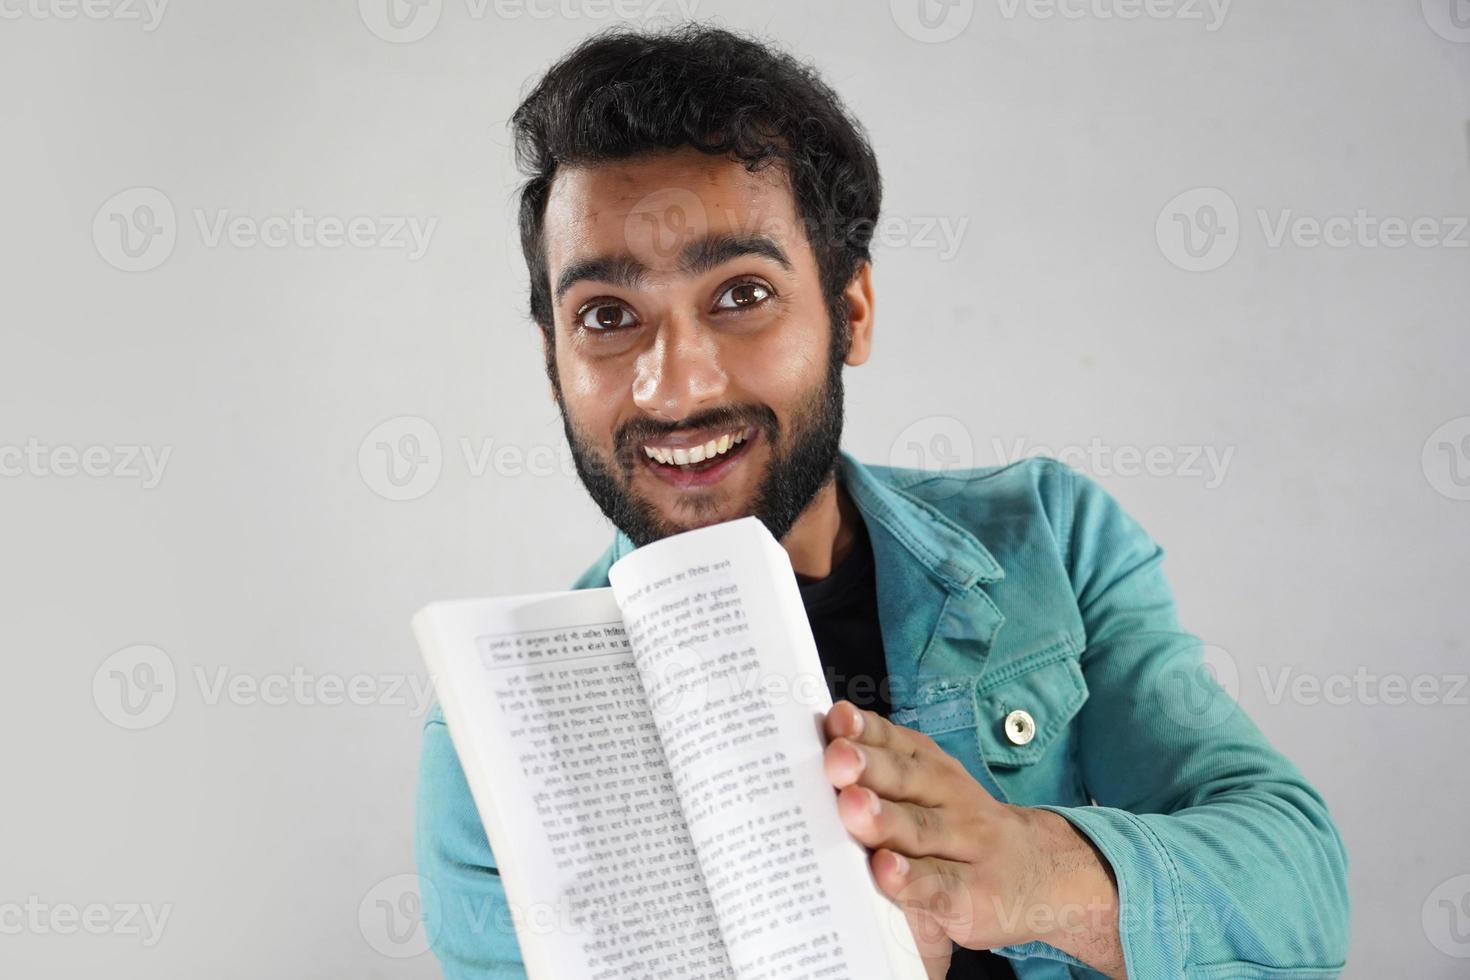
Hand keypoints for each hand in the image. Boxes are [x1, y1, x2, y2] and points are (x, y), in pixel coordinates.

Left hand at [821, 700, 1126, 978]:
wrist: (1043, 874)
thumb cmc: (962, 830)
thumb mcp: (932, 792)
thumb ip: (885, 773)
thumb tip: (822, 746)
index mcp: (932, 770)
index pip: (896, 744)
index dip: (864, 730)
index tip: (836, 718)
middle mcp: (949, 800)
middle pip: (904, 780)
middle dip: (867, 767)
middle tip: (836, 759)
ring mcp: (964, 847)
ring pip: (920, 829)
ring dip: (884, 819)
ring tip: (853, 807)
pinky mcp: (972, 896)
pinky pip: (939, 884)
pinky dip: (913, 879)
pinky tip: (887, 871)